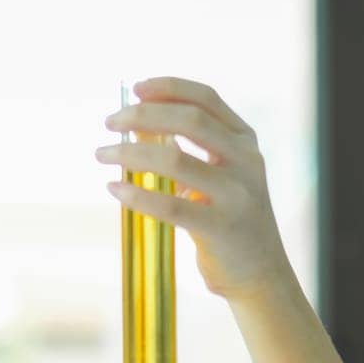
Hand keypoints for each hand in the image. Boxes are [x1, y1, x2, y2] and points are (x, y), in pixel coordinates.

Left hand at [95, 76, 295, 305]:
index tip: (135, 88)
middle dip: (143, 115)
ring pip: (174, 159)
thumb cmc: (229, 222)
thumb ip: (187, 149)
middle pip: (189, 121)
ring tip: (103, 153)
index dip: (168, 88)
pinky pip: (169, 205)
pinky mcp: (220, 227)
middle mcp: (246, 160)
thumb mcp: (218, 177)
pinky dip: (136, 194)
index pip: (205, 99)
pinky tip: (114, 188)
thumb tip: (136, 125)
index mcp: (245, 141)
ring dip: (130, 152)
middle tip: (110, 122)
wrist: (260, 274)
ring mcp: (236, 193)